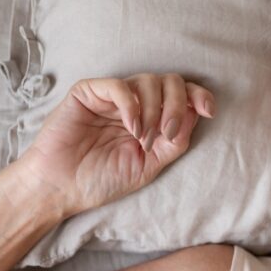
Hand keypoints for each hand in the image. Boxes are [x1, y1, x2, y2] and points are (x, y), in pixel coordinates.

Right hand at [15, 73, 215, 215]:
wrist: (62, 189)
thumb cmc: (102, 179)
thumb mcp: (150, 165)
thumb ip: (175, 141)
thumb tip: (196, 115)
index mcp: (152, 118)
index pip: (182, 94)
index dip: (199, 96)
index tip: (209, 110)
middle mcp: (135, 103)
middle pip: (170, 82)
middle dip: (177, 105)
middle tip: (167, 133)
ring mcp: (111, 97)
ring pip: (149, 81)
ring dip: (155, 110)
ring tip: (143, 138)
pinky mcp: (88, 93)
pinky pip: (119, 85)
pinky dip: (132, 105)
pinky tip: (132, 128)